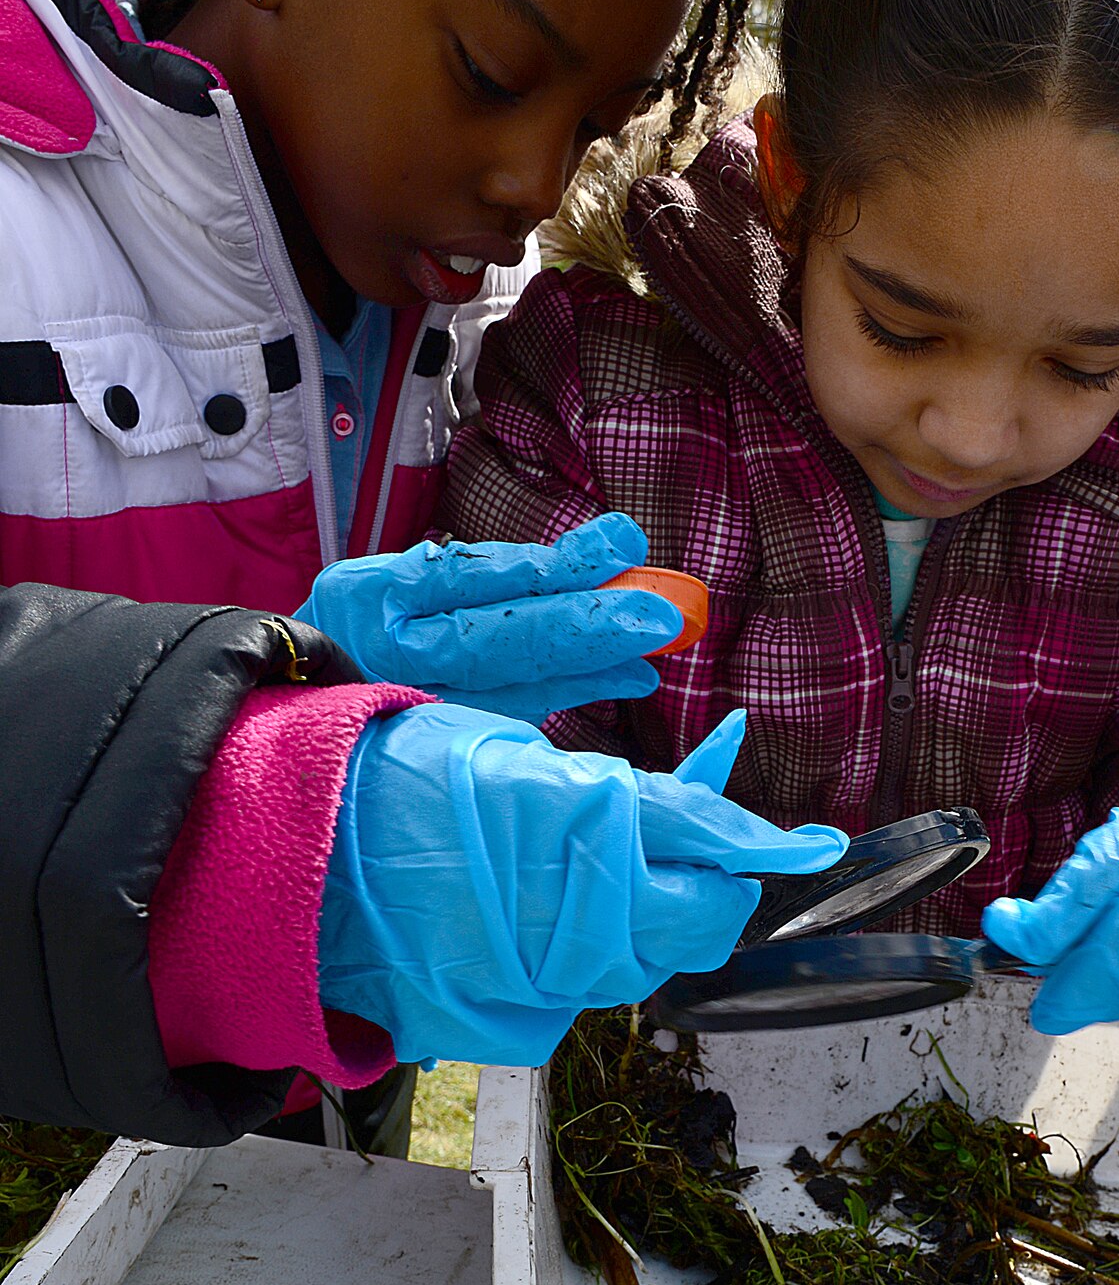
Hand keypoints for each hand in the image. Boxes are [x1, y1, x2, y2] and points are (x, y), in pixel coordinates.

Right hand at [294, 512, 685, 724]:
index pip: (480, 576)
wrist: (292, 697)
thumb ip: (486, 571)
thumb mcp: (403, 576)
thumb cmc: (362, 624)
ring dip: (592, 669)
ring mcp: (410, 703)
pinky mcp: (432, 739)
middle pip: (501, 637)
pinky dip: (565, 695)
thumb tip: (588, 561)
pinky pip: (510, 714)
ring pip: (514, 684)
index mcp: (376, 594)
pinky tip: (614, 679)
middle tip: (659, 615)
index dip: (558, 565)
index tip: (624, 544)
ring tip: (651, 655)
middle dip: (588, 624)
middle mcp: (390, 653)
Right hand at [317, 707, 847, 1065]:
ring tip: (620, 861)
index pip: (708, 839)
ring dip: (655, 912)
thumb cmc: (396, 782)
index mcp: (582, 829)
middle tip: (713, 845)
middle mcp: (577, 917)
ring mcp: (544, 980)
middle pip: (700, 921)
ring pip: (647, 957)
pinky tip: (558, 906)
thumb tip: (708, 814)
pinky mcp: (512, 1019)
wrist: (294, 858)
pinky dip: (593, 945)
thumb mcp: (517, 756)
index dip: (765, 842)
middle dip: (717, 883)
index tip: (815, 846)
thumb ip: (619, 795)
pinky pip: (584, 983)